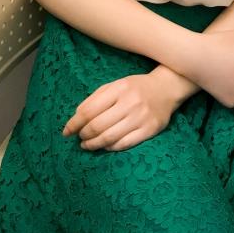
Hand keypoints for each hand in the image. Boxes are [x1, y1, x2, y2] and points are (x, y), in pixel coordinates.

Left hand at [61, 74, 177, 151]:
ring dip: (93, 144)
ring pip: (109, 138)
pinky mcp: (149, 130)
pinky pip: (124, 144)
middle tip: (79, 137)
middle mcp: (130, 103)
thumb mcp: (116, 85)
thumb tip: (76, 117)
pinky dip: (110, 147)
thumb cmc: (137, 87)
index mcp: (119, 89)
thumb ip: (95, 98)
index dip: (74, 123)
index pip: (89, 110)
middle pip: (97, 126)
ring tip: (86, 145)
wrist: (167, 88)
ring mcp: (141, 118)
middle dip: (83, 135)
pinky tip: (104, 146)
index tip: (66, 131)